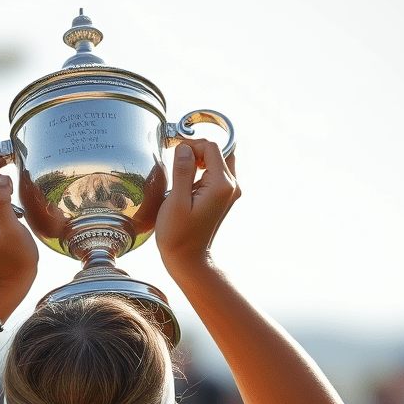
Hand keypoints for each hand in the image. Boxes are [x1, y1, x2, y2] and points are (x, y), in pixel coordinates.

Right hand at [154, 139, 239, 274]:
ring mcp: (230, 192)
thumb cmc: (178, 236)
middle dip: (198, 149)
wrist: (188, 259)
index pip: (212, 148)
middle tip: (177, 157)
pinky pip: (216, 173)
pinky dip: (202, 169)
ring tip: (180, 169)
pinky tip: (187, 181)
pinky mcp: (224, 197)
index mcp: (221, 186)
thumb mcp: (176, 202)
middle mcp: (231, 187)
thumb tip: (184, 148)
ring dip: (200, 159)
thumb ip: (182, 172)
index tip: (172, 150)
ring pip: (219, 160)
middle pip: (220, 151)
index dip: (191, 145)